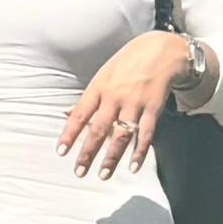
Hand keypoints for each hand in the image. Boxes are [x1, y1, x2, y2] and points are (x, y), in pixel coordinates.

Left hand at [58, 31, 197, 177]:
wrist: (161, 49)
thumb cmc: (128, 63)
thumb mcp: (103, 75)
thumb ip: (88, 98)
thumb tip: (66, 114)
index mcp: (98, 87)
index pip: (80, 115)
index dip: (69, 134)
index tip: (61, 152)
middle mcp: (114, 96)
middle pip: (98, 129)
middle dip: (88, 152)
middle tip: (79, 172)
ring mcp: (135, 102)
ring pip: (121, 135)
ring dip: (112, 157)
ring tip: (103, 174)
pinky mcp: (153, 107)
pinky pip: (146, 133)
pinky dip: (140, 151)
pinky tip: (134, 166)